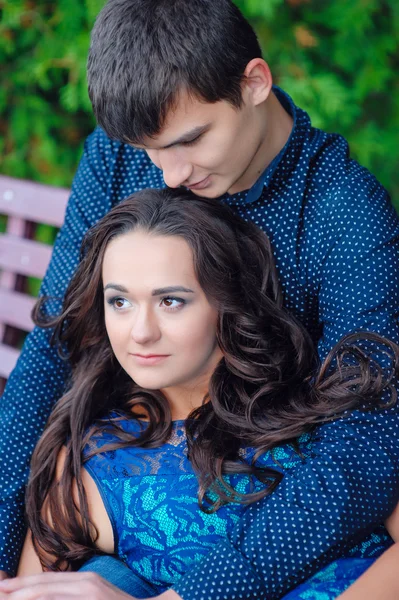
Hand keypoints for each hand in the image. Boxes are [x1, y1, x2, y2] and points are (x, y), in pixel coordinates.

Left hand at [0, 571, 136, 598]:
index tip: (6, 587)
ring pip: (51, 593)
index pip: (49, 579)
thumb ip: (77, 593)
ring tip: (10, 598)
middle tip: (1, 592)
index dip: (26, 583)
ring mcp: (91, 593)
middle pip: (46, 585)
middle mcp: (87, 583)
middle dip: (20, 590)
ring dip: (28, 596)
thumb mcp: (97, 595)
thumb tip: (55, 594)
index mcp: (86, 580)